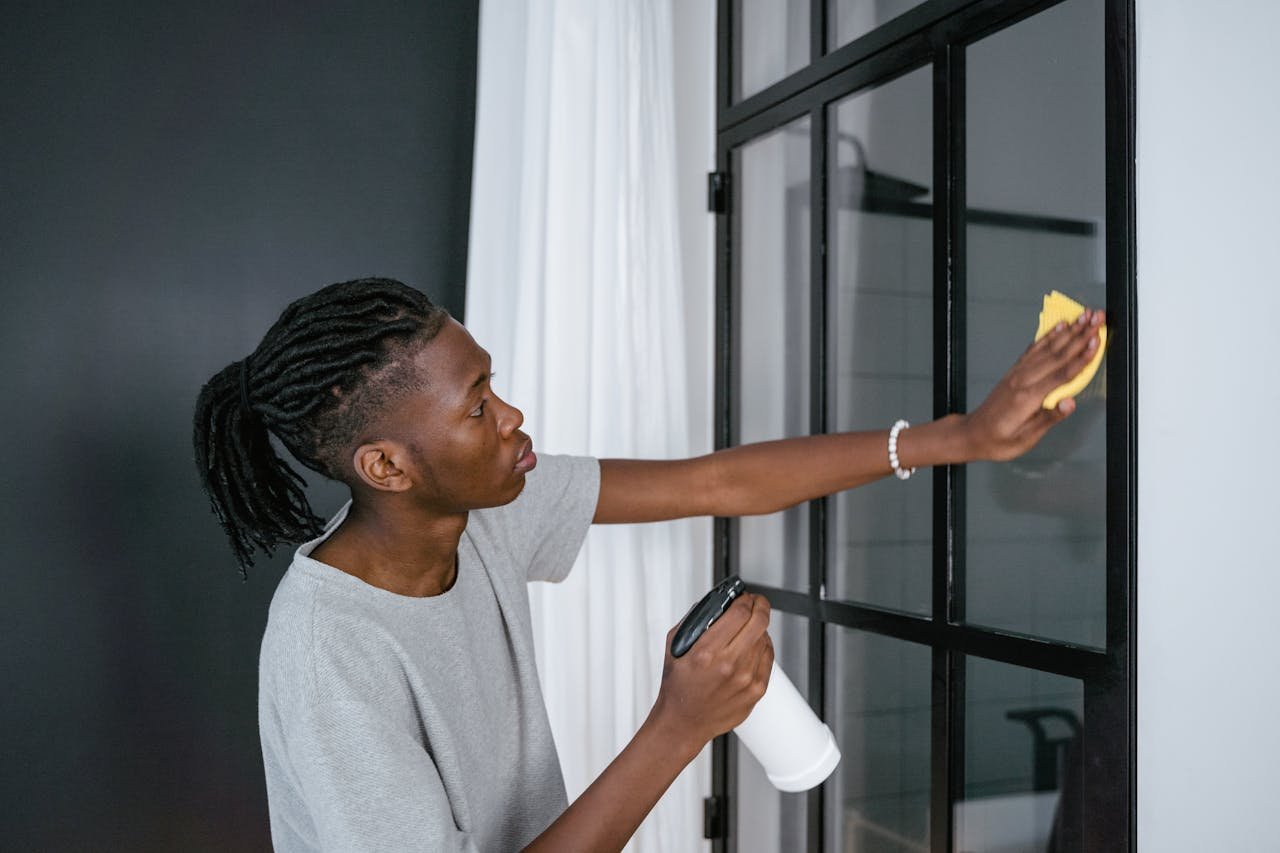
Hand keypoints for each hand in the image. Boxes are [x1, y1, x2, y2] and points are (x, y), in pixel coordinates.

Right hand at [649, 593, 773, 755]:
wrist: (683, 722)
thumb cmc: (678, 688)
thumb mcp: (675, 647)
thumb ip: (694, 621)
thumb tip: (714, 604)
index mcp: (706, 652)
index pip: (739, 612)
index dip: (745, 599)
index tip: (744, 596)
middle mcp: (729, 665)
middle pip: (759, 621)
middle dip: (759, 605)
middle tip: (756, 602)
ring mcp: (746, 679)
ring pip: (765, 638)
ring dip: (759, 627)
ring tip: (749, 628)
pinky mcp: (756, 690)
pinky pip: (768, 658)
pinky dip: (763, 647)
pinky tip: (753, 646)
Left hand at [964, 308, 1105, 461]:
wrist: (972, 434)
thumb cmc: (999, 440)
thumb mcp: (1025, 438)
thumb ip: (1048, 418)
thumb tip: (1069, 403)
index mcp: (1027, 398)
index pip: (1061, 375)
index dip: (1081, 358)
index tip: (1097, 342)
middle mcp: (1022, 381)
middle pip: (1057, 355)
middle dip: (1081, 336)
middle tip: (1098, 319)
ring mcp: (1017, 373)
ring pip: (1048, 348)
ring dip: (1069, 331)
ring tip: (1086, 316)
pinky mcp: (1015, 371)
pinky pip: (1034, 349)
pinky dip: (1048, 336)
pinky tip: (1060, 327)